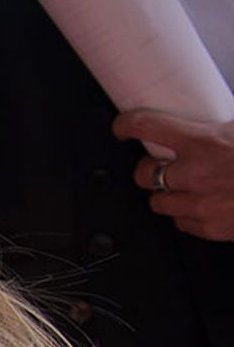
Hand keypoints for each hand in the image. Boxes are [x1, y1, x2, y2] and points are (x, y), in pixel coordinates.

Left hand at [115, 109, 233, 241]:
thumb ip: (223, 128)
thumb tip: (212, 118)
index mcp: (205, 142)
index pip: (147, 126)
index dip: (128, 124)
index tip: (123, 126)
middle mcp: (197, 175)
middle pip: (143, 173)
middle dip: (148, 168)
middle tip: (159, 162)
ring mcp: (202, 205)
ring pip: (158, 202)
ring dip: (165, 193)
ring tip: (184, 185)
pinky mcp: (211, 229)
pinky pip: (181, 224)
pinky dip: (186, 215)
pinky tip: (201, 203)